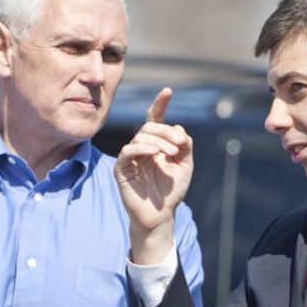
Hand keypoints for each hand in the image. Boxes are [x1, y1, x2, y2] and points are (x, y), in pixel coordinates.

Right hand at [114, 88, 193, 263]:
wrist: (161, 215)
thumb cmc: (171, 191)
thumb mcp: (185, 165)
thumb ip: (185, 146)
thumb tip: (179, 128)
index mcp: (156, 143)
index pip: (156, 119)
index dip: (160, 104)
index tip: (168, 90)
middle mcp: (142, 147)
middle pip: (150, 126)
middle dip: (166, 132)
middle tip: (179, 146)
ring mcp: (131, 157)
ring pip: (141, 136)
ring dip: (159, 141)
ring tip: (171, 154)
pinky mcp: (122, 169)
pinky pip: (128, 151)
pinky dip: (142, 148)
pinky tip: (154, 153)